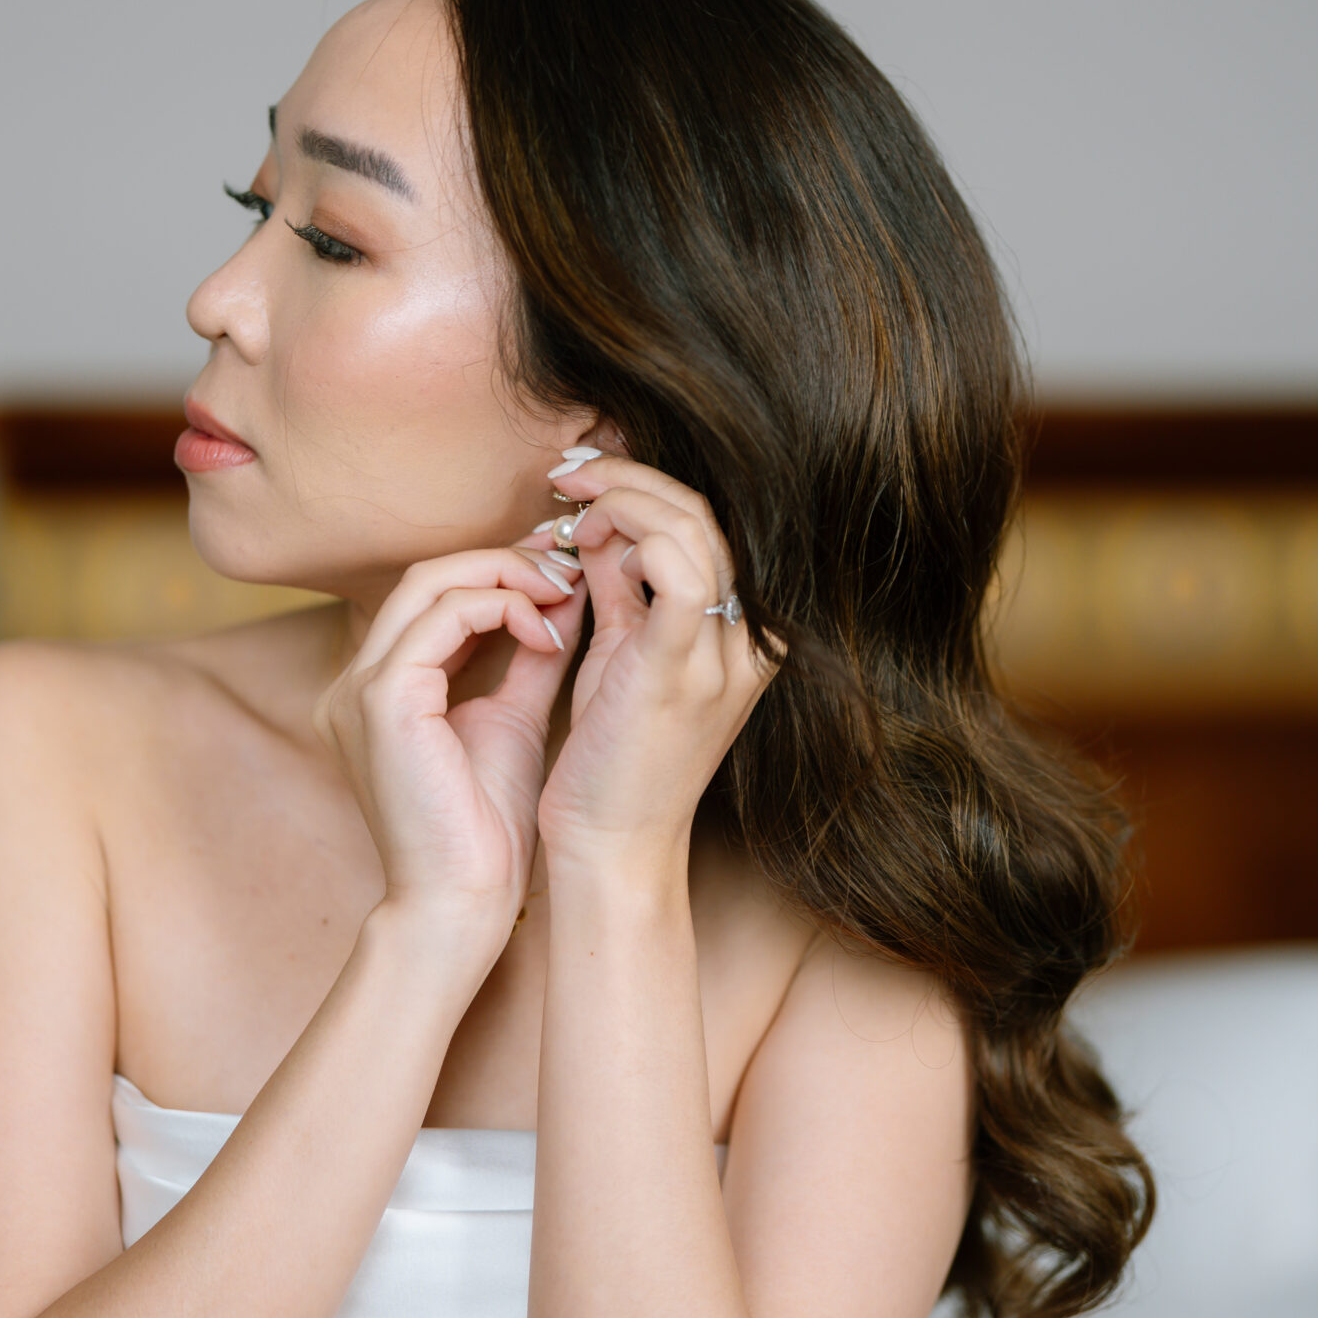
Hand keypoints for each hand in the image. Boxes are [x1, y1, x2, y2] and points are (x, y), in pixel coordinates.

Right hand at [312, 546, 589, 979]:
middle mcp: (356, 681)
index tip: (564, 574)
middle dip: (505, 562)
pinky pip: (443, 617)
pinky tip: (547, 633)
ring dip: (508, 577)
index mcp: (380, 687)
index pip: (433, 596)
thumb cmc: (487, 830)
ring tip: (564, 594)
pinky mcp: (383, 700)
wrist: (464, 903)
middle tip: (570, 569)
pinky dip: (501, 608)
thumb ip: (532, 655)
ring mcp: (359, 688)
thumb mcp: (516, 717)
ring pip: (431, 583)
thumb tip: (569, 593)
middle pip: (428, 576)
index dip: (499, 572)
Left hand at [524, 451, 784, 869]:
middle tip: (568, 471)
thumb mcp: (620, 653)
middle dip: (628, 478)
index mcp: (743, 635)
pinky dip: (633, 536)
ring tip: (570, 503)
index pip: (707, 527)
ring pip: (691, 529)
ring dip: (621, 499)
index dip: (645, 486)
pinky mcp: (682, 671)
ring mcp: (724, 656)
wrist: (613, 846)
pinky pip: (677, 572)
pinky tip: (589, 542)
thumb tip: (595, 525)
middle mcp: (748, 641)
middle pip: (703, 517)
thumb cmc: (611, 758)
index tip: (585, 476)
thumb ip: (619, 586)